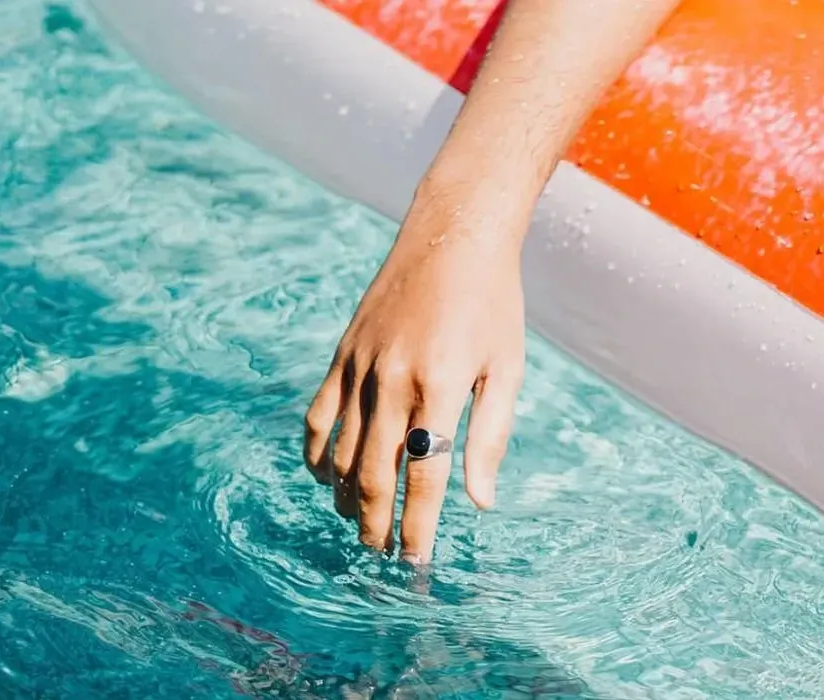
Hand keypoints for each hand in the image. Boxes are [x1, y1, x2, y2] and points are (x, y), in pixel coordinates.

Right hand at [302, 208, 525, 563]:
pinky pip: (319, 414)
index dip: (418, 526)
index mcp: (443, 384)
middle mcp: (394, 377)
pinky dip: (316, 453)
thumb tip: (480, 502)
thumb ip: (492, 436)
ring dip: (346, 497)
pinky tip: (326, 478)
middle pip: (374, 472)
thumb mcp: (507, 369)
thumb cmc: (493, 304)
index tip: (415, 564)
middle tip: (381, 555)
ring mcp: (362, 364)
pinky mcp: (343, 353)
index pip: (424, 474)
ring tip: (359, 525)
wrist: (453, 235)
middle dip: (376, 523)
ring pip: (341, 450)